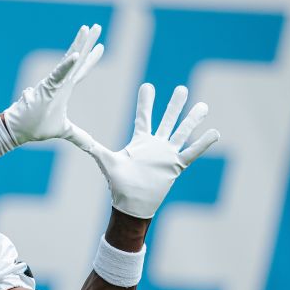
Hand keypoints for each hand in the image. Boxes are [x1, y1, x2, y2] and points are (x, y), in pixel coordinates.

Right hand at [0, 24, 103, 146]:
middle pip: (77, 59)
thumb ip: (79, 136)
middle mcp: (60, 82)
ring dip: (78, 44)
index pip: (81, 70)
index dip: (91, 58)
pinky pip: (58, 74)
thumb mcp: (65, 131)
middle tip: (97, 26)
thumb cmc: (36, 127)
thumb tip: (92, 146)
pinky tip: (76, 54)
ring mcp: (53, 83)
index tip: (101, 46)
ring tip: (87, 29)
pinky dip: (67, 65)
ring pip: (69, 60)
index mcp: (65, 88)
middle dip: (87, 42)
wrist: (18, 130)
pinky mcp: (46, 88)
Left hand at [73, 83, 219, 218]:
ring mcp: (167, 154)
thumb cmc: (118, 184)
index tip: (148, 85)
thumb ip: (92, 146)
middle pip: (167, 120)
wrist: (132, 205)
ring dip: (192, 119)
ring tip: (203, 104)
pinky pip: (192, 152)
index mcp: (140, 141)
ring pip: (182, 132)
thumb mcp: (105, 161)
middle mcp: (156, 145)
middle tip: (181, 88)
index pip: (144, 116)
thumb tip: (74, 136)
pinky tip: (215, 132)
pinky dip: (203, 143)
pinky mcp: (176, 166)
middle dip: (174, 104)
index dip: (145, 102)